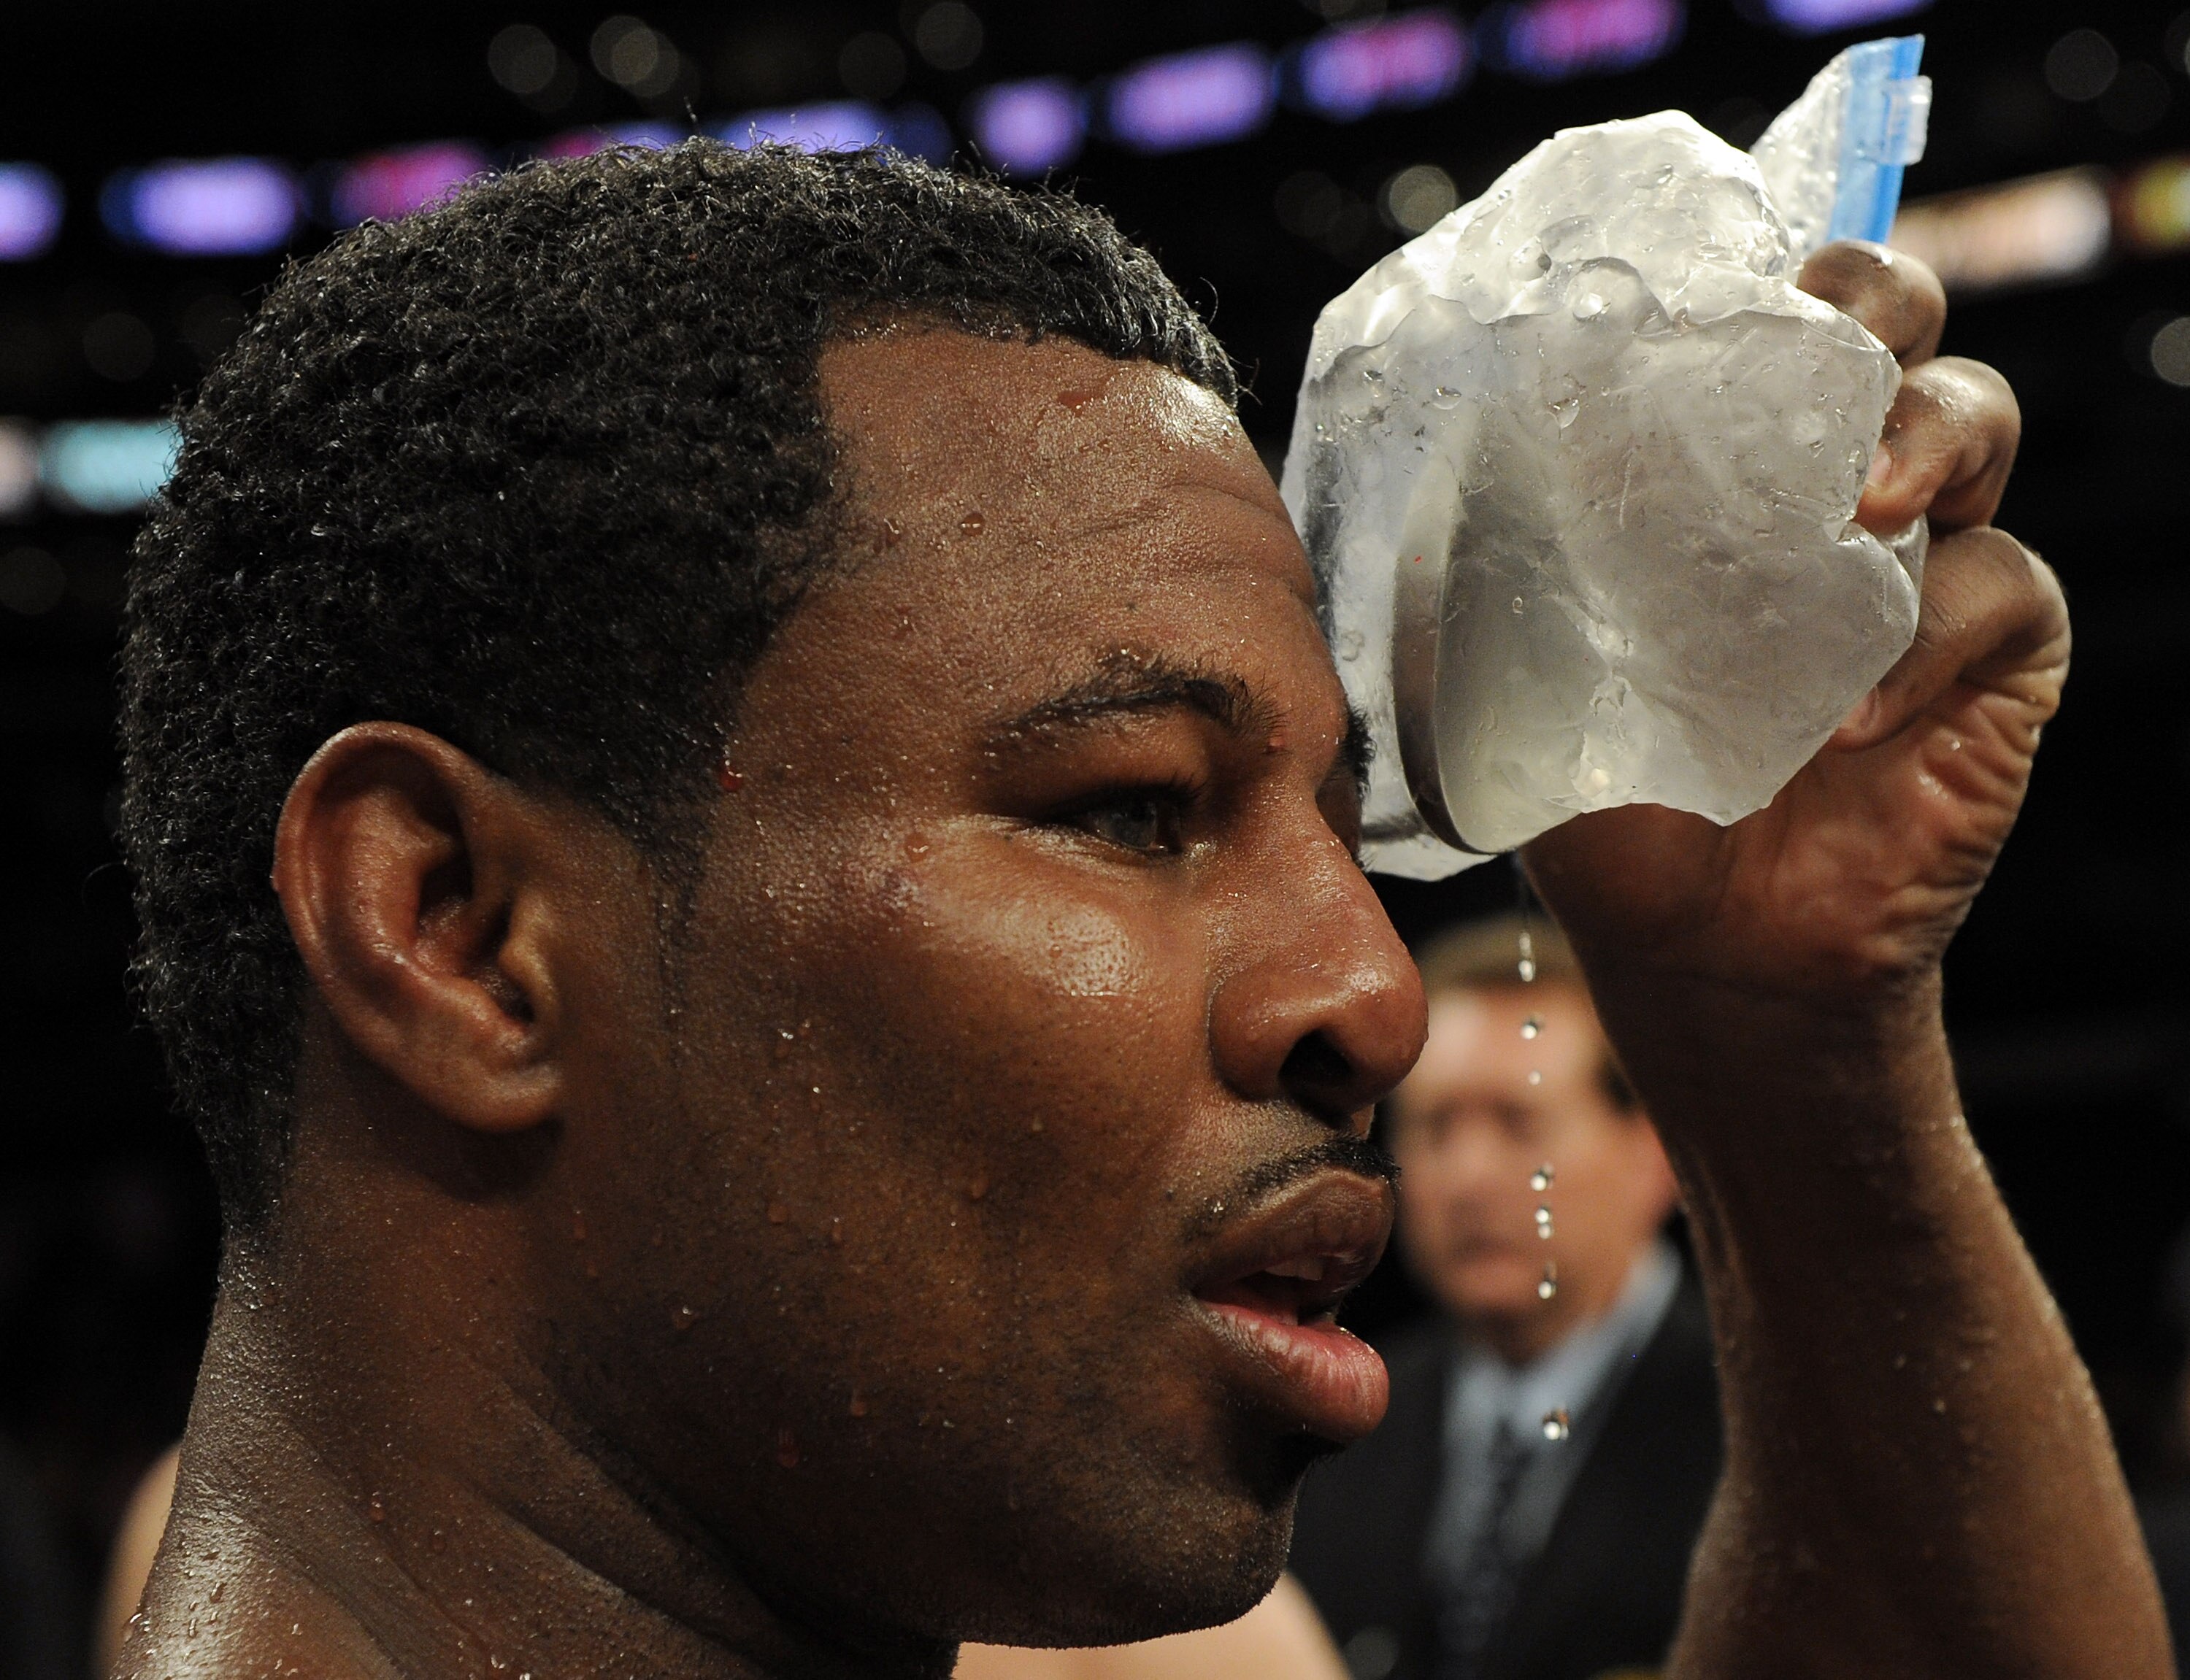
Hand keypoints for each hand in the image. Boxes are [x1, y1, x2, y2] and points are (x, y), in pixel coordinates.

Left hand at [1524, 242, 2065, 1004]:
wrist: (1696, 946)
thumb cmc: (1612, 796)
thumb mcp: (1534, 664)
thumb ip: (1523, 552)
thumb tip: (1481, 427)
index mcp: (1727, 467)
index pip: (1765, 319)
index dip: (1764, 272)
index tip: (1720, 288)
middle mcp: (1837, 485)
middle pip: (1898, 323)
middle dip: (1876, 300)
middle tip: (1831, 342)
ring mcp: (1930, 557)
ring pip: (1976, 417)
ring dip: (1923, 441)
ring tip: (1860, 511)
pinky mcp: (2000, 652)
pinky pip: (1998, 589)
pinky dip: (1923, 644)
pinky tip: (1843, 723)